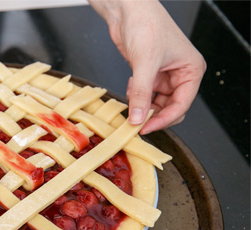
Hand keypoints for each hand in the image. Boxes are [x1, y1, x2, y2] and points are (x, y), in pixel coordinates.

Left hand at [90, 0, 205, 133]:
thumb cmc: (146, 23)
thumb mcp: (145, 62)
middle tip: (137, 121)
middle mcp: (181, 74)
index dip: (164, 120)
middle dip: (154, 116)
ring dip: (143, 107)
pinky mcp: (151, 75)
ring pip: (157, 105)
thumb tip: (138, 119)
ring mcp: (166, 76)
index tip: (146, 128)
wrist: (128, 9)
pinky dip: (137, 98)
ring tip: (133, 100)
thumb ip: (142, 94)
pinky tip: (131, 87)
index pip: (181, 105)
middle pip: (171, 109)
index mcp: (191, 69)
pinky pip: (146, 97)